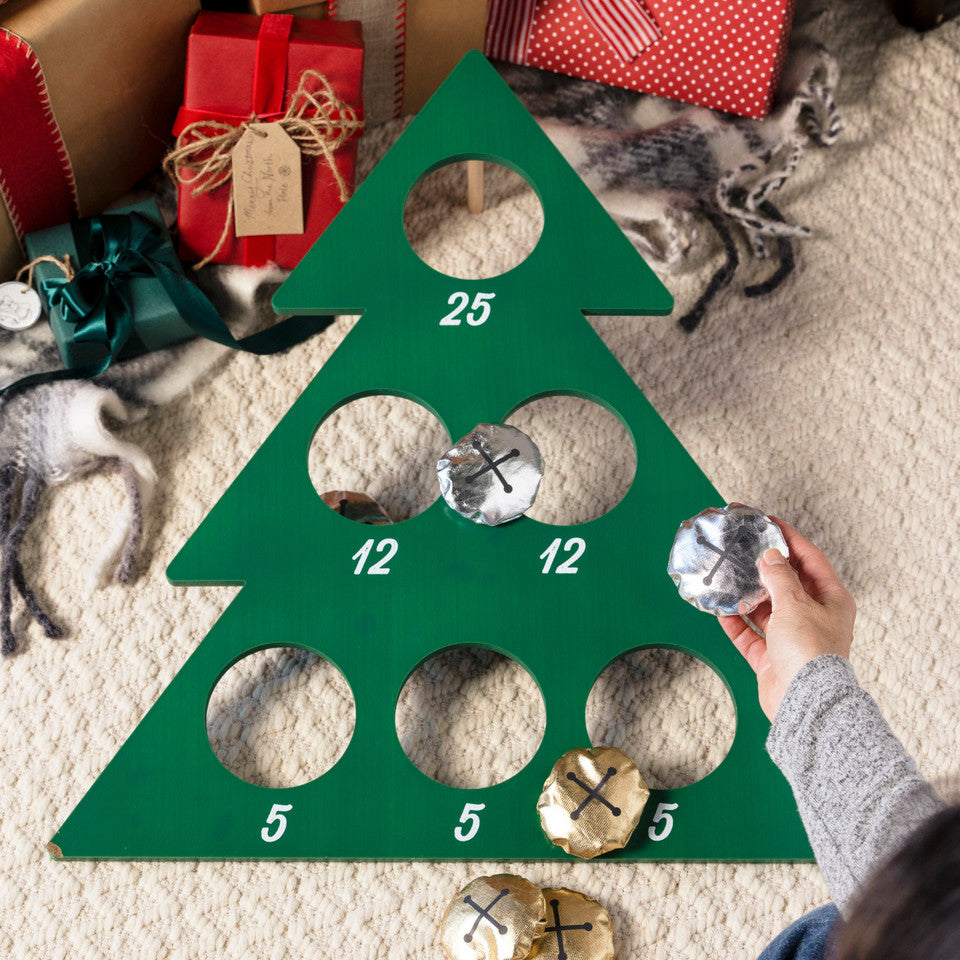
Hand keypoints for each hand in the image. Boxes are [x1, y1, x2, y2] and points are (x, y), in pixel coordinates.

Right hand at [719, 519, 855, 721]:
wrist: (804, 702)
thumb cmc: (810, 652)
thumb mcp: (795, 603)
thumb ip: (780, 577)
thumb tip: (771, 557)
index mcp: (831, 599)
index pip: (810, 559)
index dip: (789, 539)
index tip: (769, 523)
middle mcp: (814, 616)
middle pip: (786, 583)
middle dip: (764, 567)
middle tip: (743, 548)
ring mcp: (792, 637)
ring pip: (766, 608)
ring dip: (747, 595)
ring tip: (727, 577)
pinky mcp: (772, 657)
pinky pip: (750, 633)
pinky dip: (735, 621)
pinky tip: (720, 609)